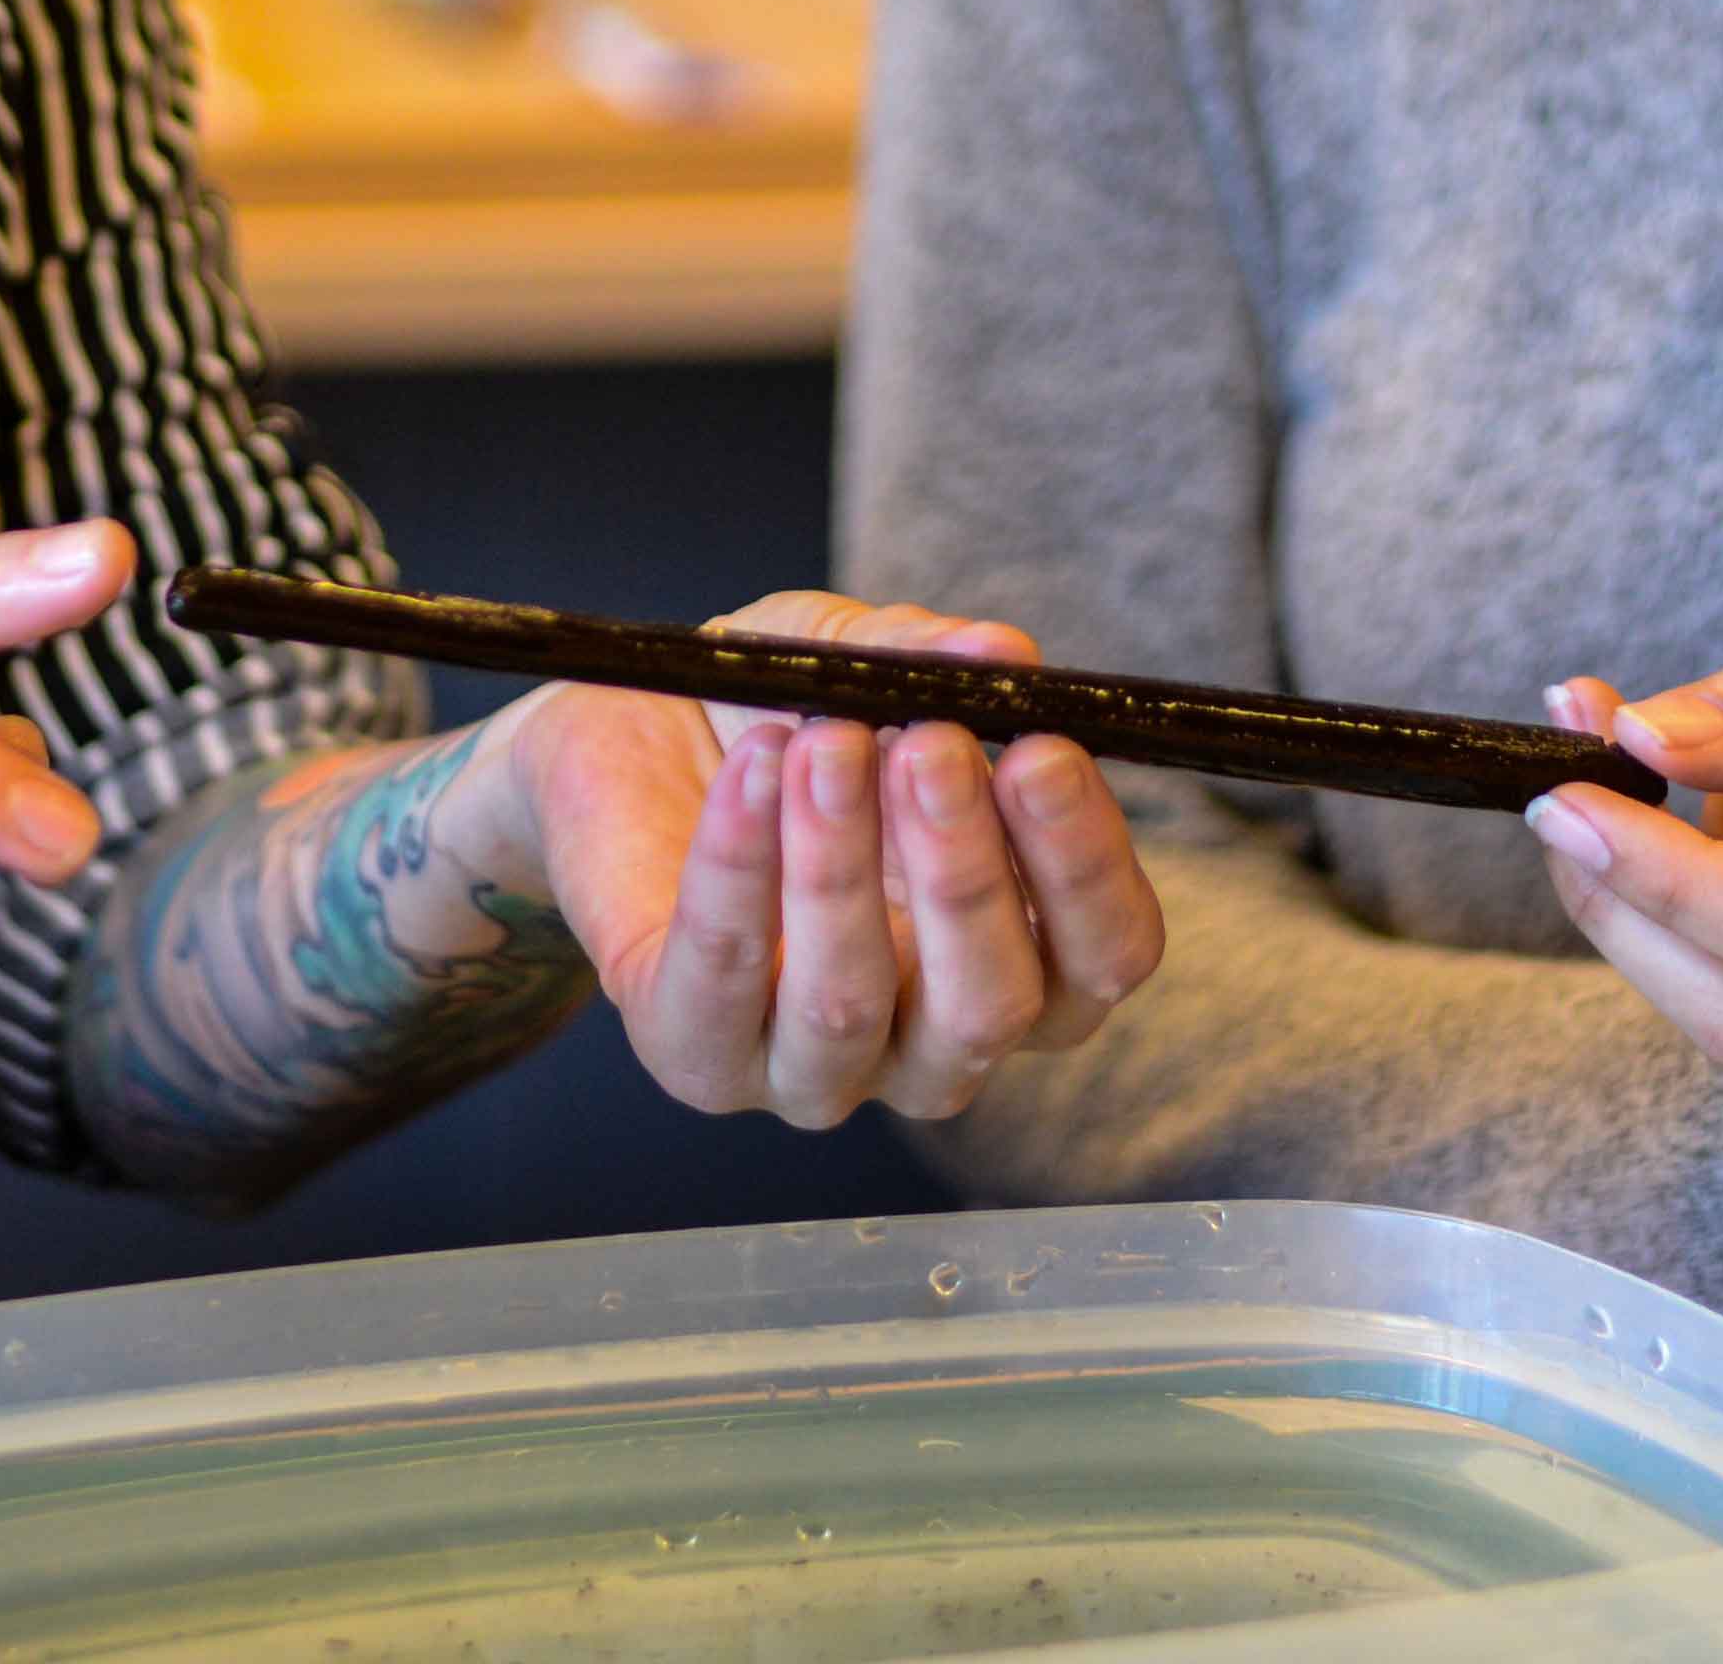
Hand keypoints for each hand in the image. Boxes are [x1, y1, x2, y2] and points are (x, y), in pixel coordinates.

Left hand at [477, 593, 1166, 1129]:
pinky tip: (748, 772)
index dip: (1087, 867)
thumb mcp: (853, 659)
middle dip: (966, 871)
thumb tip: (1005, 653)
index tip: (1045, 751)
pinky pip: (722, 979)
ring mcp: (813, 1069)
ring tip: (820, 740)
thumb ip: (928, 658)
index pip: (1103, 958)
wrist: (619, 736)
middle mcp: (928, 1042)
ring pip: (849, 1008)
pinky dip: (738, 868)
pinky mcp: (697, 1054)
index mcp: (1014, 957)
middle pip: (992, 1006)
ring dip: (838, 866)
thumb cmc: (773, 715)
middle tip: (930, 744)